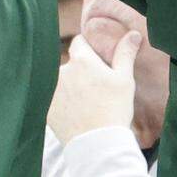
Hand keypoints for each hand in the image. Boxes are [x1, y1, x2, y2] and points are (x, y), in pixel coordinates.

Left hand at [47, 31, 138, 145]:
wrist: (98, 143)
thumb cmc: (114, 110)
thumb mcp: (125, 80)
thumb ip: (125, 54)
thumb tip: (133, 34)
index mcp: (80, 60)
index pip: (79, 43)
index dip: (89, 50)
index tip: (96, 62)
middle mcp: (61, 68)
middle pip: (70, 63)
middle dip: (79, 70)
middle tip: (93, 88)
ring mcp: (49, 85)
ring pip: (60, 79)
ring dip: (68, 85)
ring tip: (84, 103)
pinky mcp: (43, 102)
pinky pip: (51, 95)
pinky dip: (60, 100)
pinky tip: (73, 111)